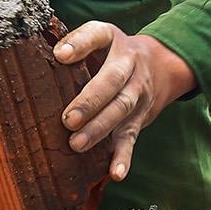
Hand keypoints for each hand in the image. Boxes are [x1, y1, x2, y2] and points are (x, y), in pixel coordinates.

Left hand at [55, 23, 196, 181]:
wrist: (162, 64)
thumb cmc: (114, 52)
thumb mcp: (100, 36)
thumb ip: (76, 41)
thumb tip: (48, 54)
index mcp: (113, 39)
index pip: (97, 36)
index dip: (79, 44)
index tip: (60, 55)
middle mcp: (129, 65)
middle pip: (112, 82)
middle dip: (90, 101)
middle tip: (67, 119)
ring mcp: (137, 93)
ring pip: (120, 111)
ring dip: (99, 129)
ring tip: (76, 144)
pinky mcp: (139, 118)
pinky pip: (131, 138)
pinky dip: (123, 157)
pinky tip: (115, 174)